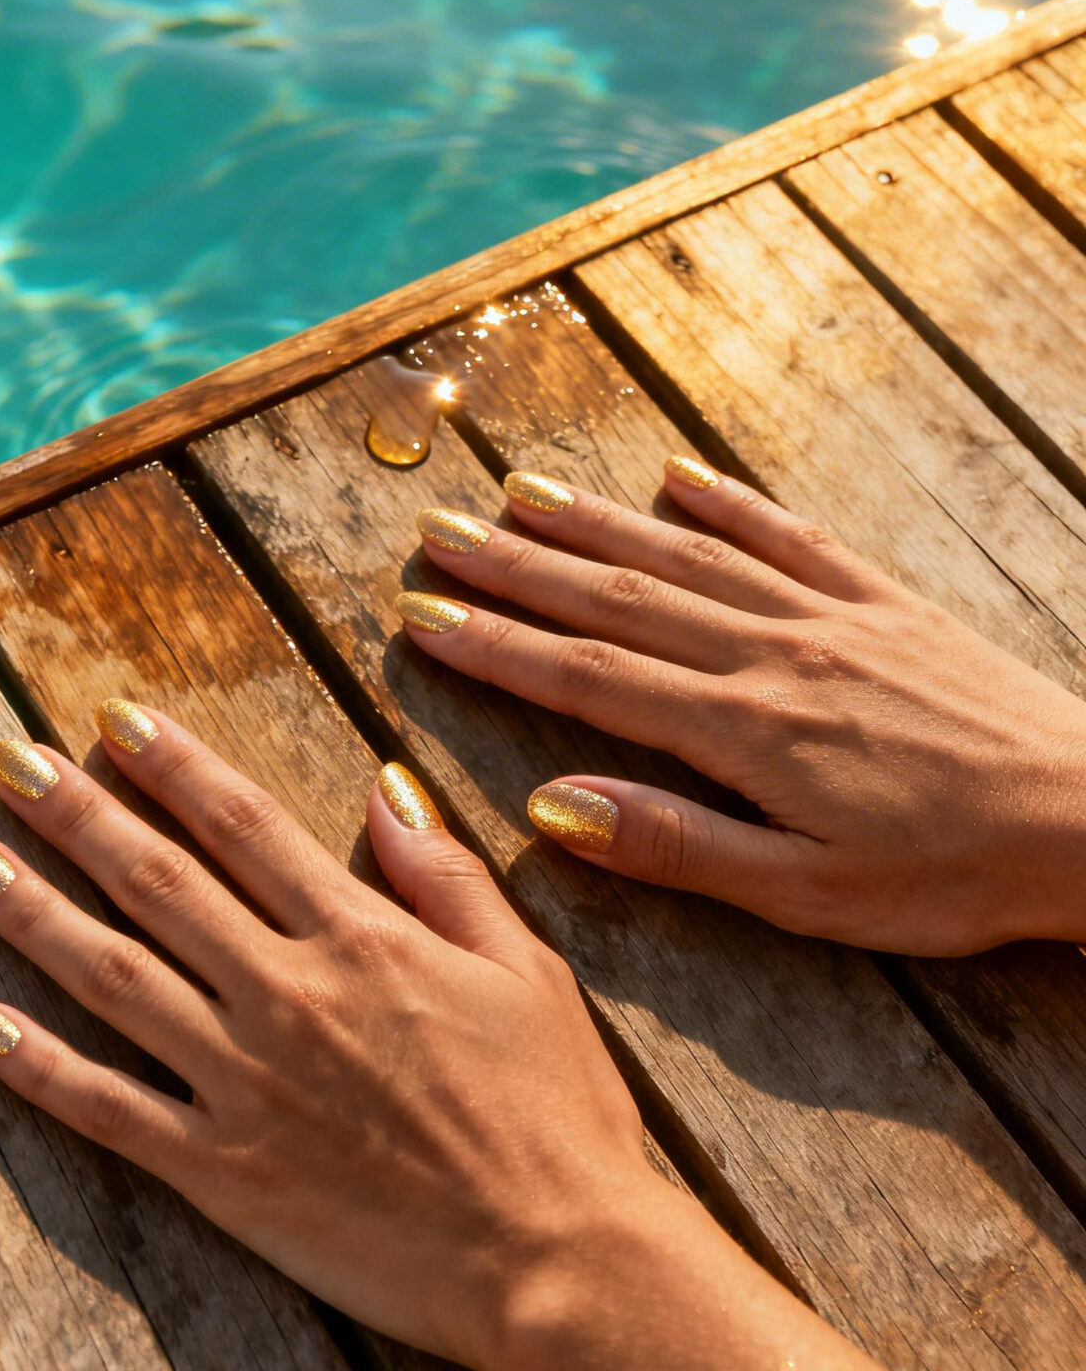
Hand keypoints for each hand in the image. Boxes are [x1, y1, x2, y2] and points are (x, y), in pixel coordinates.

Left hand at [0, 707, 650, 1370]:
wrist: (556, 1259)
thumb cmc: (558, 1113)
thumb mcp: (526, 969)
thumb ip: (443, 875)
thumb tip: (384, 787)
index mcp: (363, 939)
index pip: (245, 827)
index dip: (173, 766)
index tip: (113, 721)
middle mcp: (288, 994)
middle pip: (158, 884)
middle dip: (77, 813)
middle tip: (7, 762)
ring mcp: (246, 1084)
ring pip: (114, 979)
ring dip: (32, 913)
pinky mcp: (224, 1173)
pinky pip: (112, 1110)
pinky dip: (40, 1069)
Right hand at [400, 461, 1085, 954]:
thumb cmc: (949, 876)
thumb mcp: (804, 893)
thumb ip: (675, 844)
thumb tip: (551, 806)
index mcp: (743, 729)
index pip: (589, 677)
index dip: (497, 645)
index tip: (420, 616)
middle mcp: (773, 653)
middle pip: (618, 597)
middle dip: (517, 567)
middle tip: (435, 535)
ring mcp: (830, 617)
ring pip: (687, 557)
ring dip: (594, 523)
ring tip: (518, 492)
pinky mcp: (884, 605)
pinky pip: (789, 537)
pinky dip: (725, 504)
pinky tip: (675, 477)